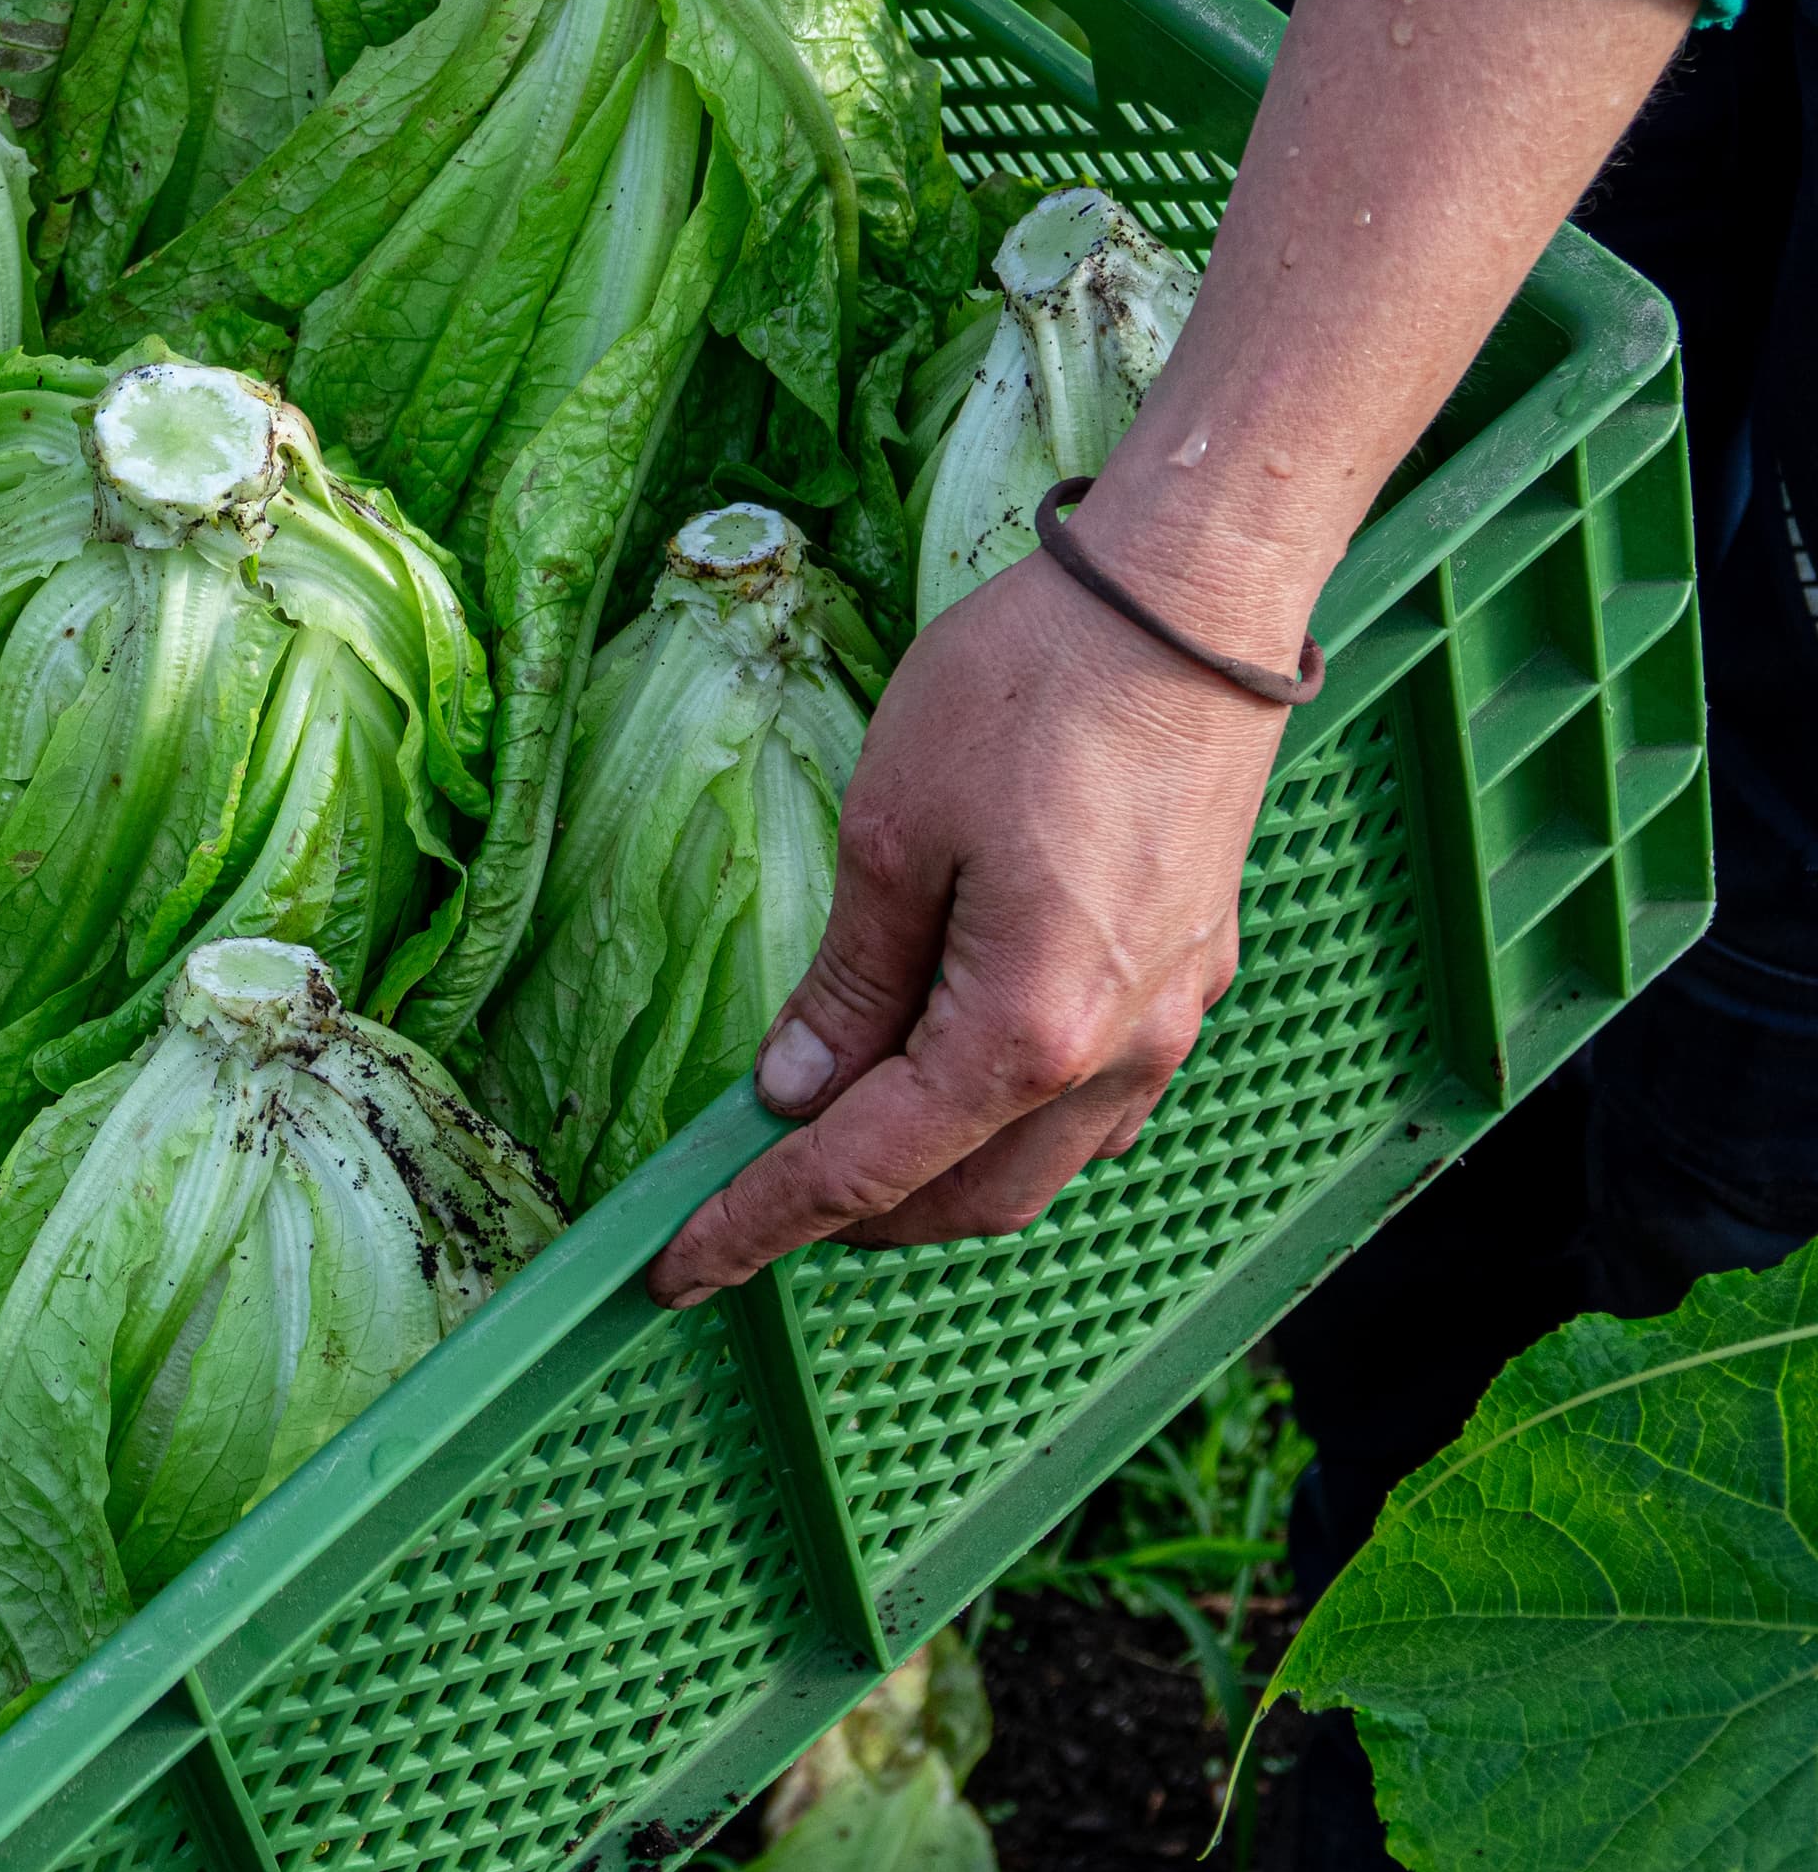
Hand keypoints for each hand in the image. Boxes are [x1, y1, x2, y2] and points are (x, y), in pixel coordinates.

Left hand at [643, 545, 1289, 1304]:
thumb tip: (794, 1089)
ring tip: (837, 1138)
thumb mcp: (894, 835)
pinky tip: (952, 1079)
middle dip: (850, 1218)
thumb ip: (848, 984)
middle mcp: (1113, 1056)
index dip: (758, 1225)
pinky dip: (1009, 1126)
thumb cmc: (1033, 693)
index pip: (864, 1171)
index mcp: (1022, 1033)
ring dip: (936, 1180)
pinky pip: (1096, 1108)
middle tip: (745, 1197)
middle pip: (965, 1200)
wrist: (1193, 604)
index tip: (677, 1267)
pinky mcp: (1192, 976)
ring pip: (1040, 1166)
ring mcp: (1169, 1022)